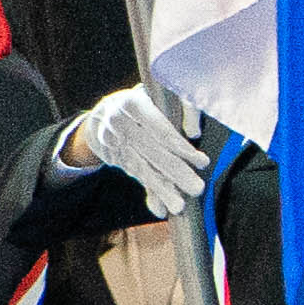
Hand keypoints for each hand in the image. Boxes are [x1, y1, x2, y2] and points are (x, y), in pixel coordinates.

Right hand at [72, 90, 213, 217]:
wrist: (102, 113)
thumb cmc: (143, 102)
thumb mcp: (158, 95)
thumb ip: (180, 109)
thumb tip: (195, 133)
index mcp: (133, 104)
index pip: (160, 129)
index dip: (181, 147)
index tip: (202, 162)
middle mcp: (120, 123)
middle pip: (152, 151)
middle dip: (176, 172)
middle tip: (197, 189)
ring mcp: (113, 143)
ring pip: (142, 169)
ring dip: (162, 190)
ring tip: (179, 207)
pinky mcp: (114, 159)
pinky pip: (135, 177)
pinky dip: (150, 194)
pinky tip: (161, 209)